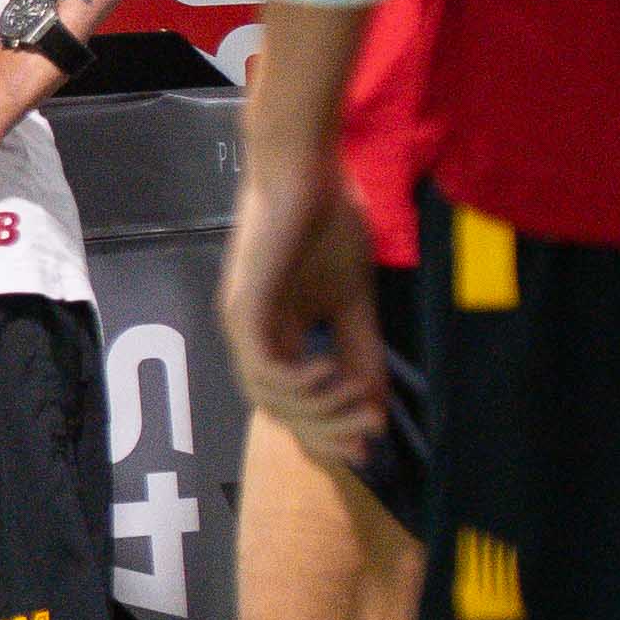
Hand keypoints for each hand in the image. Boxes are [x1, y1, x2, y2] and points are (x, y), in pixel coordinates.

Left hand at [222, 145, 389, 462]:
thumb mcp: (355, 302)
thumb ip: (362, 351)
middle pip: (279, 409)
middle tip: (368, 437)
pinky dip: (296, 382)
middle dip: (326, 430)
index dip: (326, 431)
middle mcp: (250, 335)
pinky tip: (331, 373)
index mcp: (274, 335)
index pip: (292, 403)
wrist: (306, 170)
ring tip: (358, 399)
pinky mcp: (242, 305)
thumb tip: (378, 407)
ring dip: (317, 409)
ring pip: (268, 395)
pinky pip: (261, 364)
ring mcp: (241, 322)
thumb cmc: (328, 225)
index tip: (368, 449)